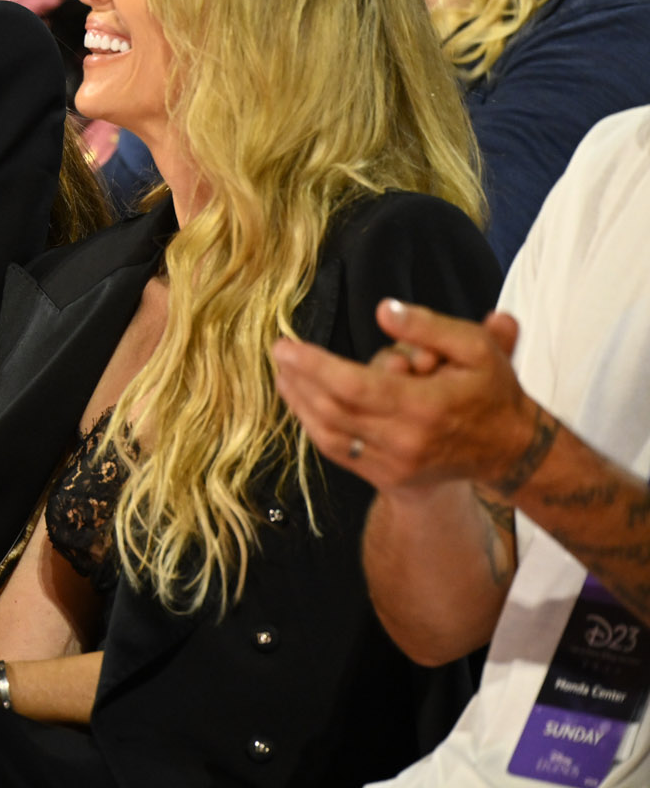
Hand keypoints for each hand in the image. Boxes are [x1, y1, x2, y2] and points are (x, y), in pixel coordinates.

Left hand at [273, 300, 549, 498]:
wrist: (509, 450)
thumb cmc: (490, 392)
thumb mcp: (476, 348)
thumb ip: (428, 327)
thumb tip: (382, 311)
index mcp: (425, 408)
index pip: (353, 387)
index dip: (314, 366)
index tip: (286, 346)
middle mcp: (405, 441)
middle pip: (332, 410)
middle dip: (299, 381)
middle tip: (278, 354)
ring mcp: (394, 465)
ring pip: (328, 435)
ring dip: (299, 403)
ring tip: (283, 374)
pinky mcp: (388, 477)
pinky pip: (338, 452)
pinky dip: (314, 426)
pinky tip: (302, 402)